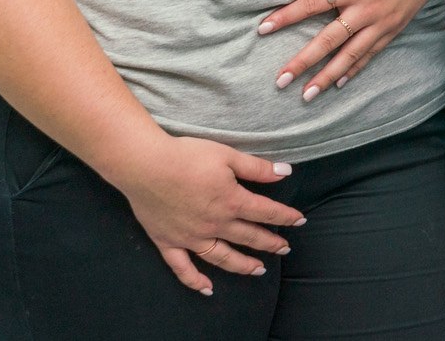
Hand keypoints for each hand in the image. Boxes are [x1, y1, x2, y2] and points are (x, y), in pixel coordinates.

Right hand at [110, 132, 305, 294]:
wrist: (144, 165)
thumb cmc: (187, 156)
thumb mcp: (228, 155)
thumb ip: (257, 168)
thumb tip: (286, 172)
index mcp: (231, 202)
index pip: (266, 212)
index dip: (286, 217)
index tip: (300, 221)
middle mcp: (214, 225)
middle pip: (248, 237)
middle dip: (270, 244)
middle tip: (285, 249)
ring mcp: (190, 237)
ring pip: (222, 257)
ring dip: (242, 265)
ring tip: (258, 270)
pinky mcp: (168, 242)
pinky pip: (182, 268)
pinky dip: (195, 280)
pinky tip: (207, 289)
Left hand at [257, 0, 444, 99]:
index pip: (311, 4)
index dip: (286, 17)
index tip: (263, 29)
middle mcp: (366, 10)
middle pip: (328, 40)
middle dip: (302, 62)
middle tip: (281, 80)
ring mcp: (382, 23)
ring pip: (349, 55)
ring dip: (326, 76)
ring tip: (307, 94)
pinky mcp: (394, 29)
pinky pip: (371, 54)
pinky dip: (354, 70)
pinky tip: (339, 83)